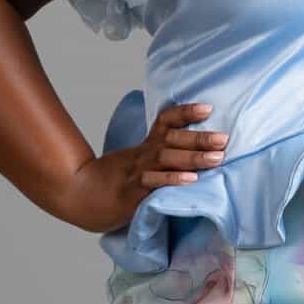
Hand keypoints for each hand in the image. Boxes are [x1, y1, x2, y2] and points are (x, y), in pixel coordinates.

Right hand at [61, 101, 229, 234]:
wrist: (78, 195)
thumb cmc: (114, 181)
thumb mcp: (137, 163)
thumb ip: (160, 157)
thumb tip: (194, 152)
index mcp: (145, 147)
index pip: (165, 121)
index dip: (185, 112)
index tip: (208, 108)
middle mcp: (143, 155)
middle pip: (172, 140)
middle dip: (200, 138)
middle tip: (225, 138)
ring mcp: (137, 173)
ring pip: (166, 159)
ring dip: (193, 157)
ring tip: (217, 157)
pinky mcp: (132, 193)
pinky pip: (154, 184)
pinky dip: (172, 180)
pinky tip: (190, 180)